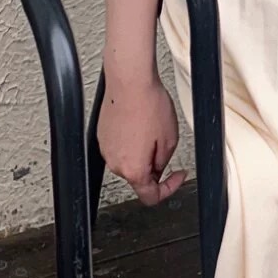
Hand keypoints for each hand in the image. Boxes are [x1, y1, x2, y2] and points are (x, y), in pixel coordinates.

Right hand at [97, 69, 186, 204]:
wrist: (129, 81)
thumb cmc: (148, 104)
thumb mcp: (170, 139)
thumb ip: (163, 162)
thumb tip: (157, 169)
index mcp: (133, 169)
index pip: (150, 196)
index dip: (168, 189)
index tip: (175, 177)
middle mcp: (115, 162)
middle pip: (138, 176)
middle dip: (154, 165)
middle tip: (164, 144)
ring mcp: (106, 148)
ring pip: (128, 160)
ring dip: (141, 151)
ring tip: (151, 128)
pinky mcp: (102, 135)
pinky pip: (119, 145)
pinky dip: (130, 140)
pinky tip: (139, 122)